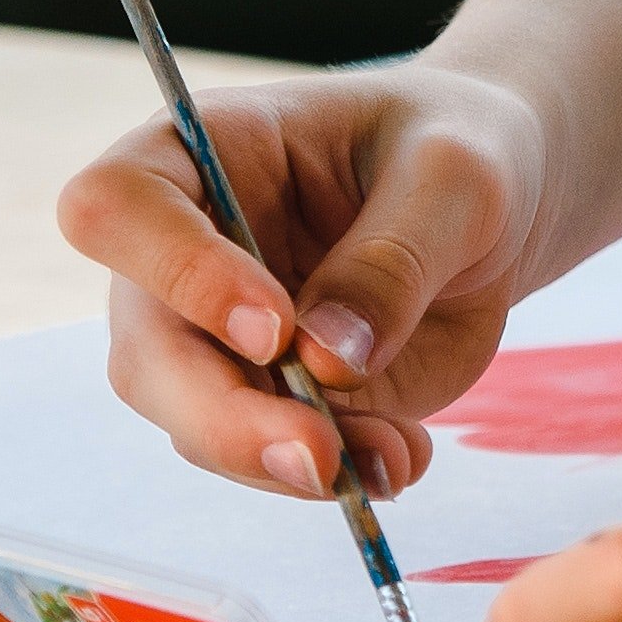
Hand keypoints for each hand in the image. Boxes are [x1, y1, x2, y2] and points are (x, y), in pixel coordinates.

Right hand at [55, 63, 563, 501]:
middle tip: (320, 454)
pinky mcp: (267, 397)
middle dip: (225, 418)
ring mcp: (214, 335)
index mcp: (200, 152)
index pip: (116, 207)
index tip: (274, 327)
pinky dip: (333, 473)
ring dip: (285, 459)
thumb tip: (325, 362)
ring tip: (394, 453)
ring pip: (194, 422)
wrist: (505, 201)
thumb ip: (392, 261)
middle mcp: (181, 251)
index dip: (175, 274)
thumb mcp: (455, 179)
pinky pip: (266, 457)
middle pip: (145, 349)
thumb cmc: (464, 148)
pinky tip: (400, 457)